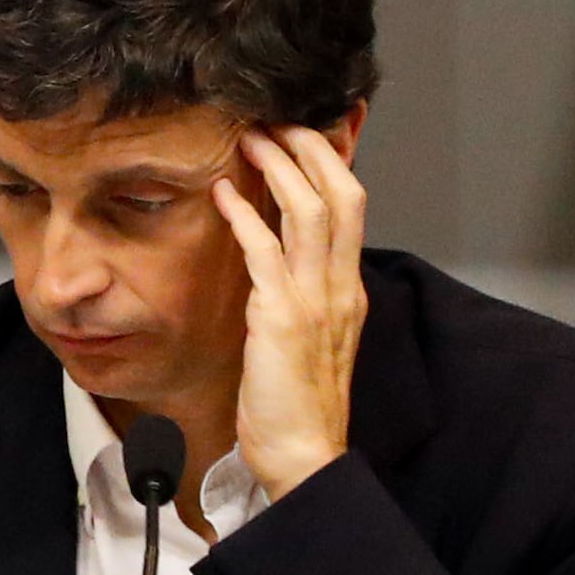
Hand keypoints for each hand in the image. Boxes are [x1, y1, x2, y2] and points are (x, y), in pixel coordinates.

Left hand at [216, 125, 367, 498]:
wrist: (304, 456)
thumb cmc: (297, 401)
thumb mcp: (310, 335)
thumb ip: (302, 291)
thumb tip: (277, 251)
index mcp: (349, 290)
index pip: (353, 207)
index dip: (333, 163)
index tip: (305, 131)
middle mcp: (340, 288)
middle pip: (342, 195)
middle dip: (312, 148)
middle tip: (278, 119)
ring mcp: (315, 301)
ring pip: (311, 211)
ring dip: (279, 168)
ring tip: (250, 138)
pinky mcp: (281, 318)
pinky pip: (264, 252)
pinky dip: (244, 215)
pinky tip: (222, 193)